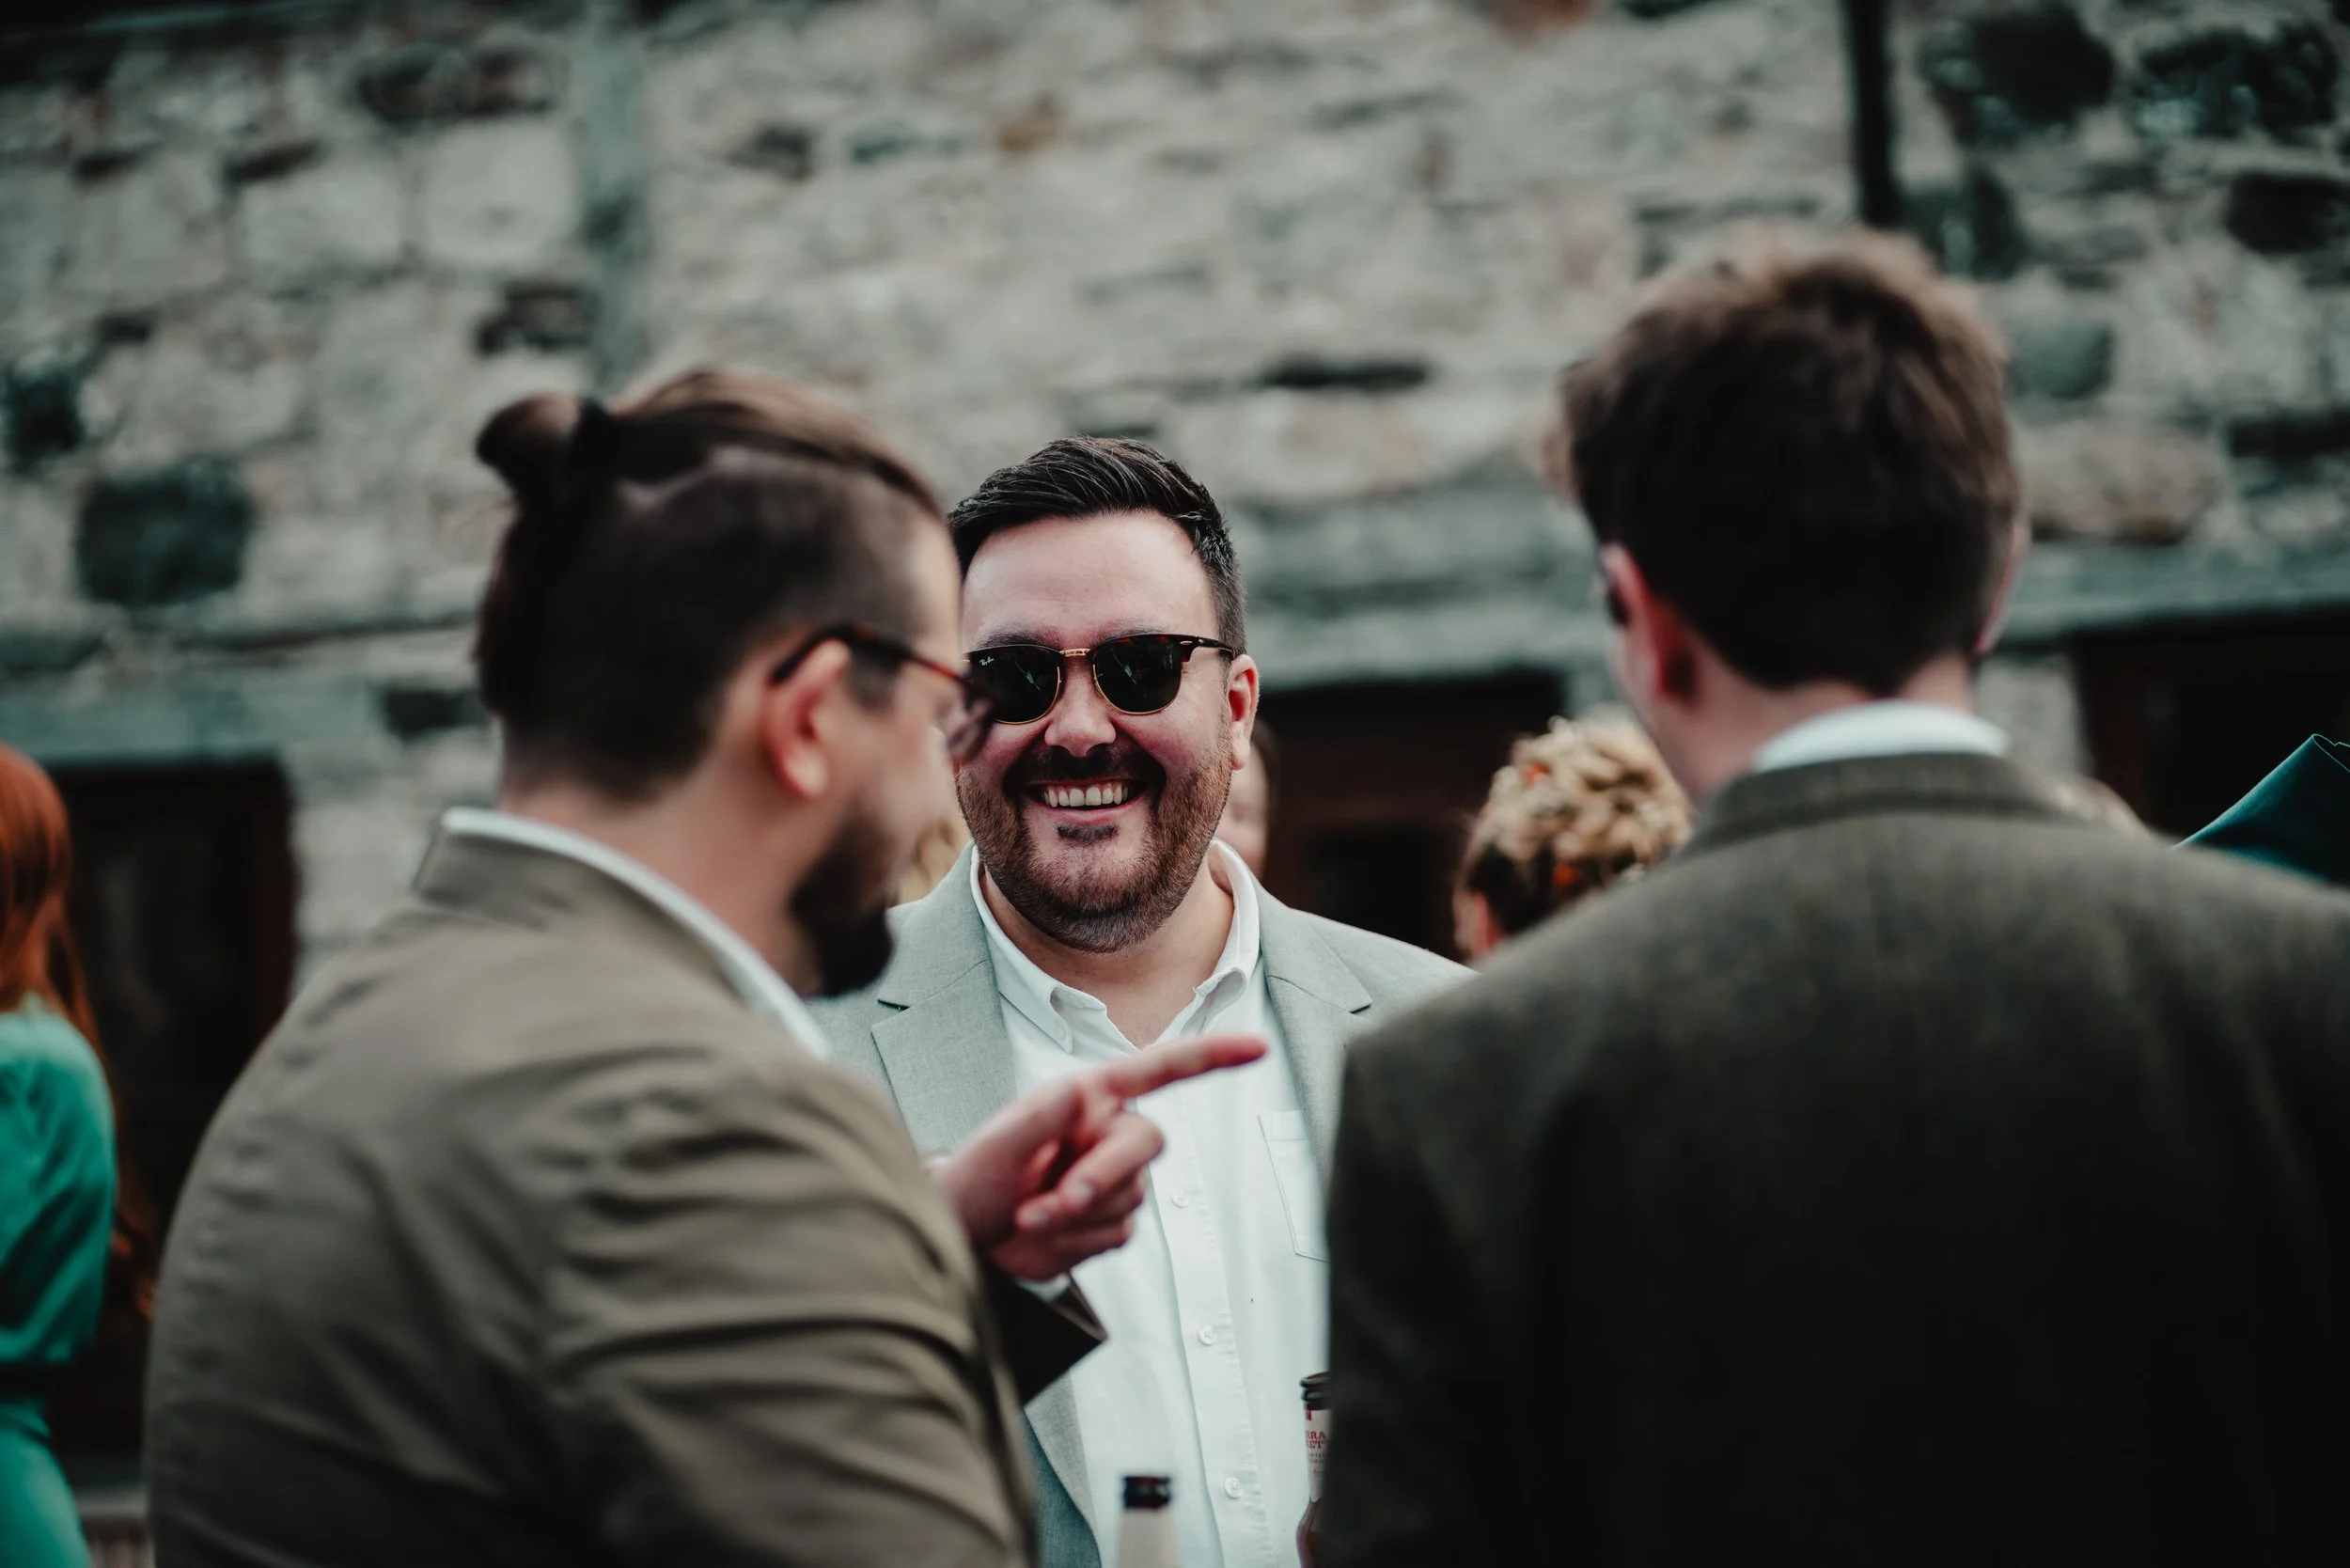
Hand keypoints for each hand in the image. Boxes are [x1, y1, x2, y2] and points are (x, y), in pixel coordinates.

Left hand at [934, 1033, 1267, 1280]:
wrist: (968, 1234)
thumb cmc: (974, 1178)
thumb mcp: (997, 1147)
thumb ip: (1038, 1121)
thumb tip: (1078, 1092)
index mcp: (1088, 1097)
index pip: (1158, 1070)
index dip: (1211, 1057)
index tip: (1257, 1046)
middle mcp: (1107, 1131)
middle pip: (1148, 1143)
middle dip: (1103, 1176)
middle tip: (1054, 1203)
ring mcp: (1115, 1179)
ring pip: (1129, 1198)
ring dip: (1075, 1217)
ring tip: (1025, 1218)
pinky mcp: (1112, 1222)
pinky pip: (1116, 1235)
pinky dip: (1076, 1242)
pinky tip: (1043, 1234)